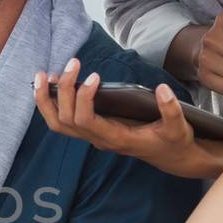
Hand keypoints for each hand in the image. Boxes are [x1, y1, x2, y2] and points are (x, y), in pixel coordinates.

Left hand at [35, 61, 222, 179]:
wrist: (170, 157)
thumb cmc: (173, 142)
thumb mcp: (178, 128)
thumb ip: (171, 110)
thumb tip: (162, 89)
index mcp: (116, 139)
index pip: (85, 121)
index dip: (83, 98)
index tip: (95, 76)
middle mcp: (98, 140)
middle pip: (63, 121)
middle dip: (61, 92)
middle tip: (71, 64)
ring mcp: (92, 137)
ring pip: (57, 123)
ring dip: (46, 100)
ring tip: (44, 76)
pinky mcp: (91, 131)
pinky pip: (63, 120)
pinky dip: (52, 103)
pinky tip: (53, 84)